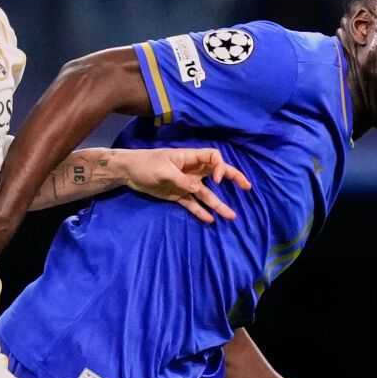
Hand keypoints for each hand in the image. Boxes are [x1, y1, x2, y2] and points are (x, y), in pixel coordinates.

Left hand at [119, 148, 250, 223]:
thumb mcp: (163, 170)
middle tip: (247, 187)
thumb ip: (182, 180)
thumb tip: (198, 189)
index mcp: (190, 158)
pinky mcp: (178, 195)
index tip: (217, 180)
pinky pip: (193, 204)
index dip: (220, 167)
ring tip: (231, 216)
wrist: (129, 172)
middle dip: (232, 179)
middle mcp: (192, 170)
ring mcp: (186, 184)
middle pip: (217, 174)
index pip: (213, 158)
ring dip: (218, 204)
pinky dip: (201, 212)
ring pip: (206, 194)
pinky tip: (210, 220)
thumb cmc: (146, 164)